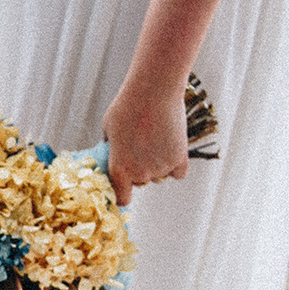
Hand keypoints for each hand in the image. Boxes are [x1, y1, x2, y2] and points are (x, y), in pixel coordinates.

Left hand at [102, 83, 188, 206]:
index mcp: (119, 170)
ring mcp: (162, 167)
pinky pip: (178, 173)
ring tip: (153, 139)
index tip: (123, 188)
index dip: (122, 194)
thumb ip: (110, 149)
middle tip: (138, 147)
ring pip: (159, 175)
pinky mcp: (180, 158)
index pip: (122, 198)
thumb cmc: (126, 106)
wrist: (154, 90)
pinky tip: (169, 149)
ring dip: (156, 165)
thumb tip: (112, 156)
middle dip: (138, 170)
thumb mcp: (108, 129)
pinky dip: (175, 165)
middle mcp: (141, 174)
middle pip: (140, 182)